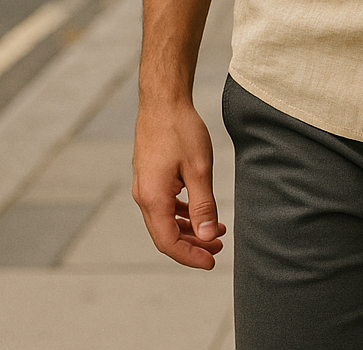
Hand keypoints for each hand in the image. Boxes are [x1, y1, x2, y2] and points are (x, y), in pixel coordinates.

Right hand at [132, 99, 225, 268]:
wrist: (162, 101)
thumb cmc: (180, 130)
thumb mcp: (199, 168)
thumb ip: (203, 205)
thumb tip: (208, 236)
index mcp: (152, 198)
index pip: (168, 242)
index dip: (190, 256)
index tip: (213, 261)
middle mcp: (143, 196)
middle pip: (165, 235)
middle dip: (192, 245)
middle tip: (219, 246)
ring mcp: (144, 186)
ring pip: (164, 220)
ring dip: (188, 228)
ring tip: (215, 230)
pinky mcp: (149, 176)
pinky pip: (163, 205)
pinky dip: (181, 213)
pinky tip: (198, 210)